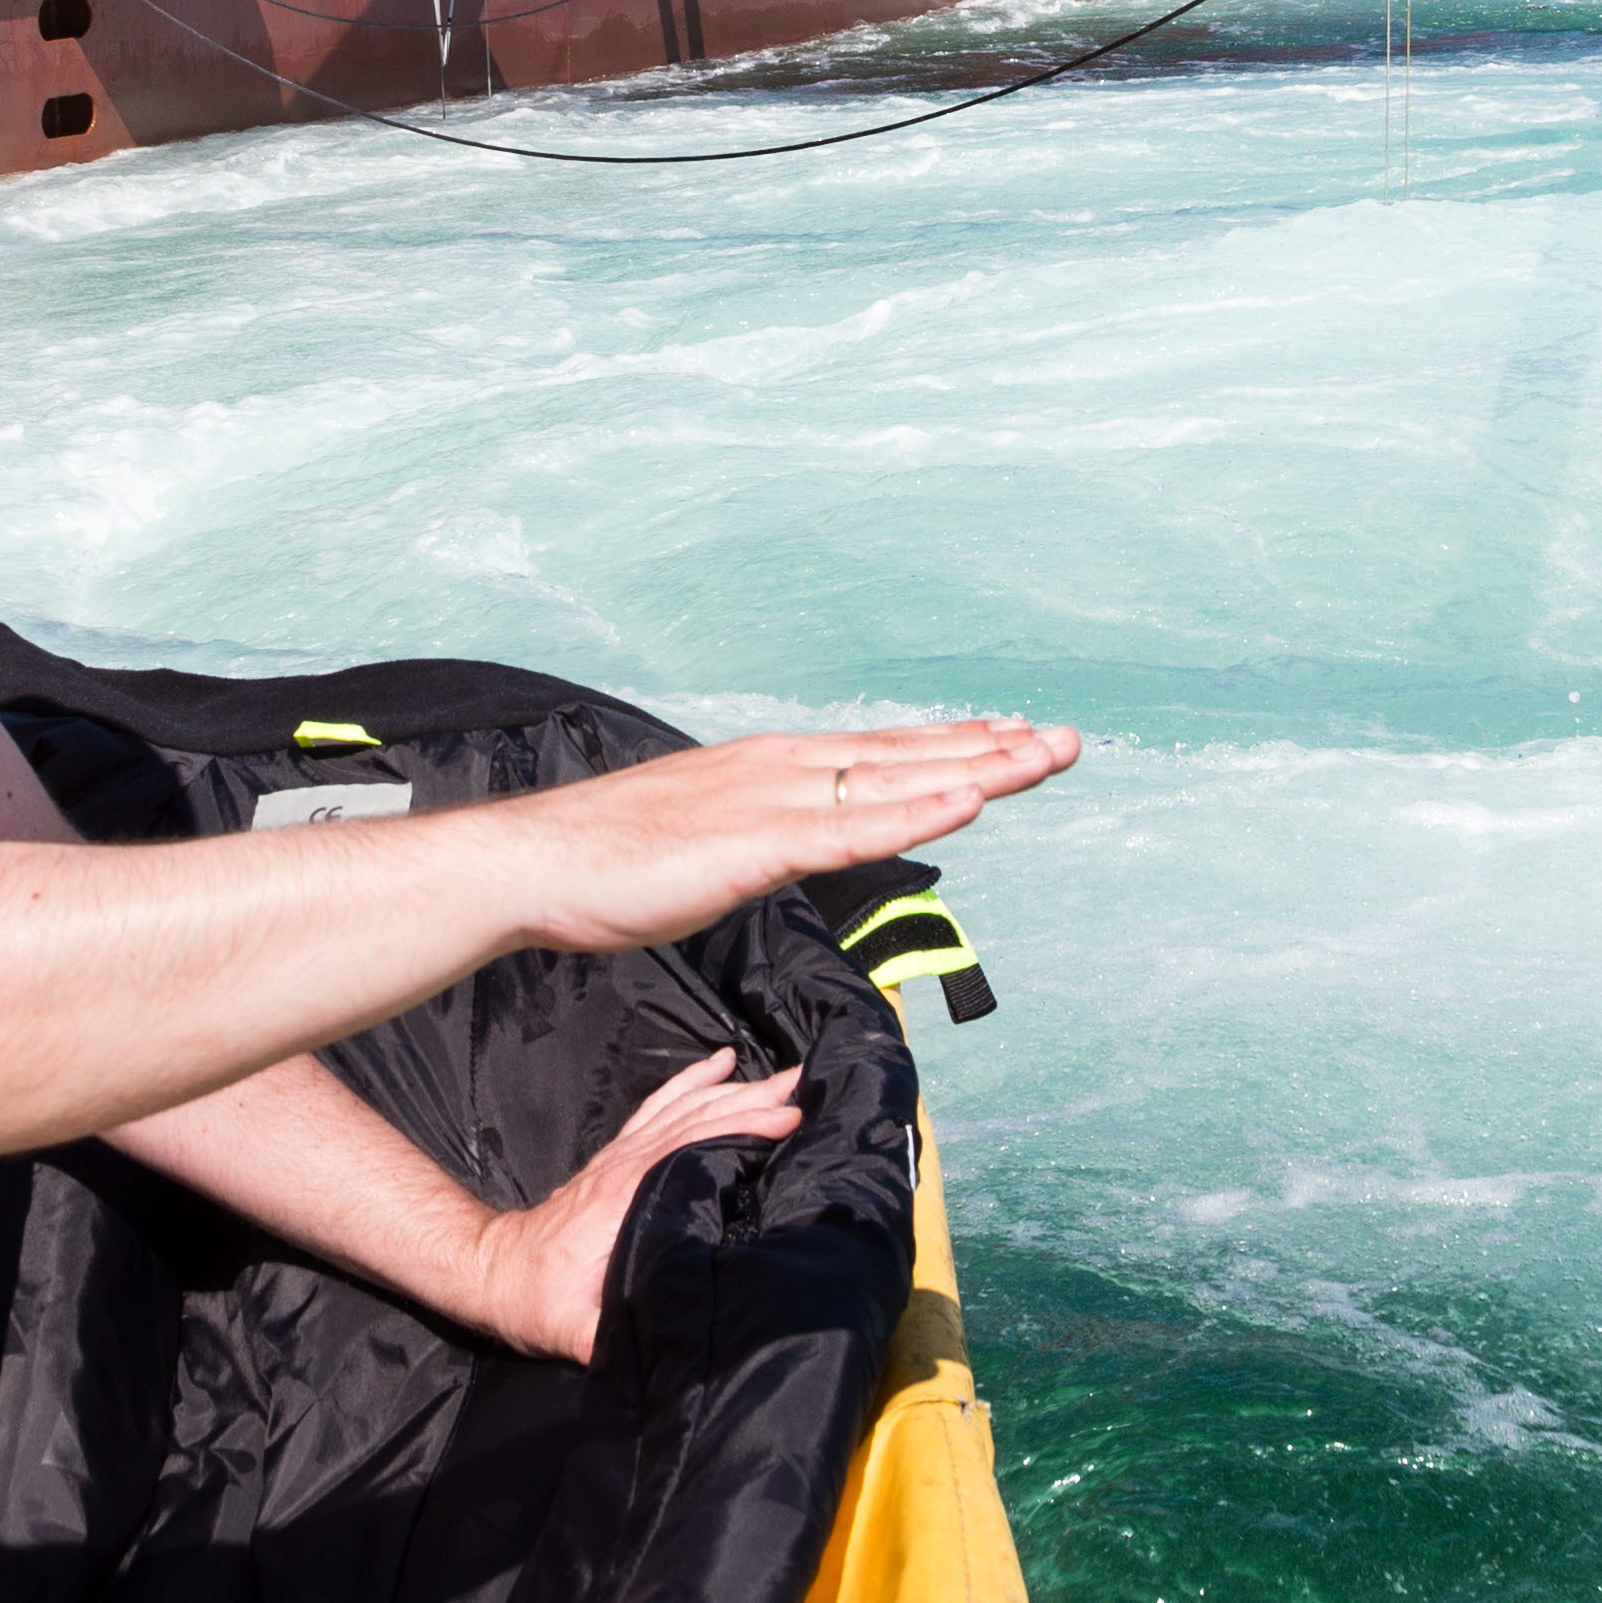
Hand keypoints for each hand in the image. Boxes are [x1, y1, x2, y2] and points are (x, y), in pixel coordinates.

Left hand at [465, 1048, 802, 1361]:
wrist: (491, 1272)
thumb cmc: (534, 1301)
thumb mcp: (569, 1331)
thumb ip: (607, 1336)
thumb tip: (661, 1347)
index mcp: (624, 1197)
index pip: (692, 1147)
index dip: (741, 1129)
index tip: (791, 1120)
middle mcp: (626, 1165)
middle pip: (698, 1118)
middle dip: (756, 1099)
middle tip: (809, 1084)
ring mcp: (621, 1156)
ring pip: (686, 1107)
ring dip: (736, 1088)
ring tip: (786, 1074)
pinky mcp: (617, 1157)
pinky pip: (661, 1106)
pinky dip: (692, 1081)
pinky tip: (721, 1064)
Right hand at [492, 717, 1076, 961]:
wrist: (537, 865)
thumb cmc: (607, 863)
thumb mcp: (704, 845)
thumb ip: (756, 842)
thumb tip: (783, 851)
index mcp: (770, 768)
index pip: (880, 753)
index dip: (951, 746)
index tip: (1012, 738)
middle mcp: (782, 769)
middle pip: (907, 755)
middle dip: (991, 748)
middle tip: (1065, 740)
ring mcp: (772, 801)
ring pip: (896, 782)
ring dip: (978, 769)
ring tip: (1043, 757)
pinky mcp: (756, 843)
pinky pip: (854, 828)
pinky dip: (917, 812)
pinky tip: (967, 801)